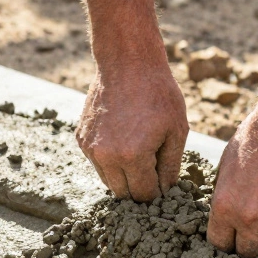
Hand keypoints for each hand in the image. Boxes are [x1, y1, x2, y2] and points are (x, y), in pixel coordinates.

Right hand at [76, 66, 188, 201]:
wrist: (126, 62)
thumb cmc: (157, 94)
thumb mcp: (176, 131)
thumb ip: (170, 167)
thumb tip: (166, 191)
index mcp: (132, 157)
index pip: (144, 194)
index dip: (158, 193)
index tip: (165, 183)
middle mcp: (106, 157)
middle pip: (124, 194)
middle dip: (140, 188)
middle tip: (154, 172)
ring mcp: (90, 148)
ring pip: (109, 181)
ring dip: (124, 177)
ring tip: (140, 155)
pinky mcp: (81, 139)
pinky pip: (98, 163)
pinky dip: (111, 161)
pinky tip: (124, 141)